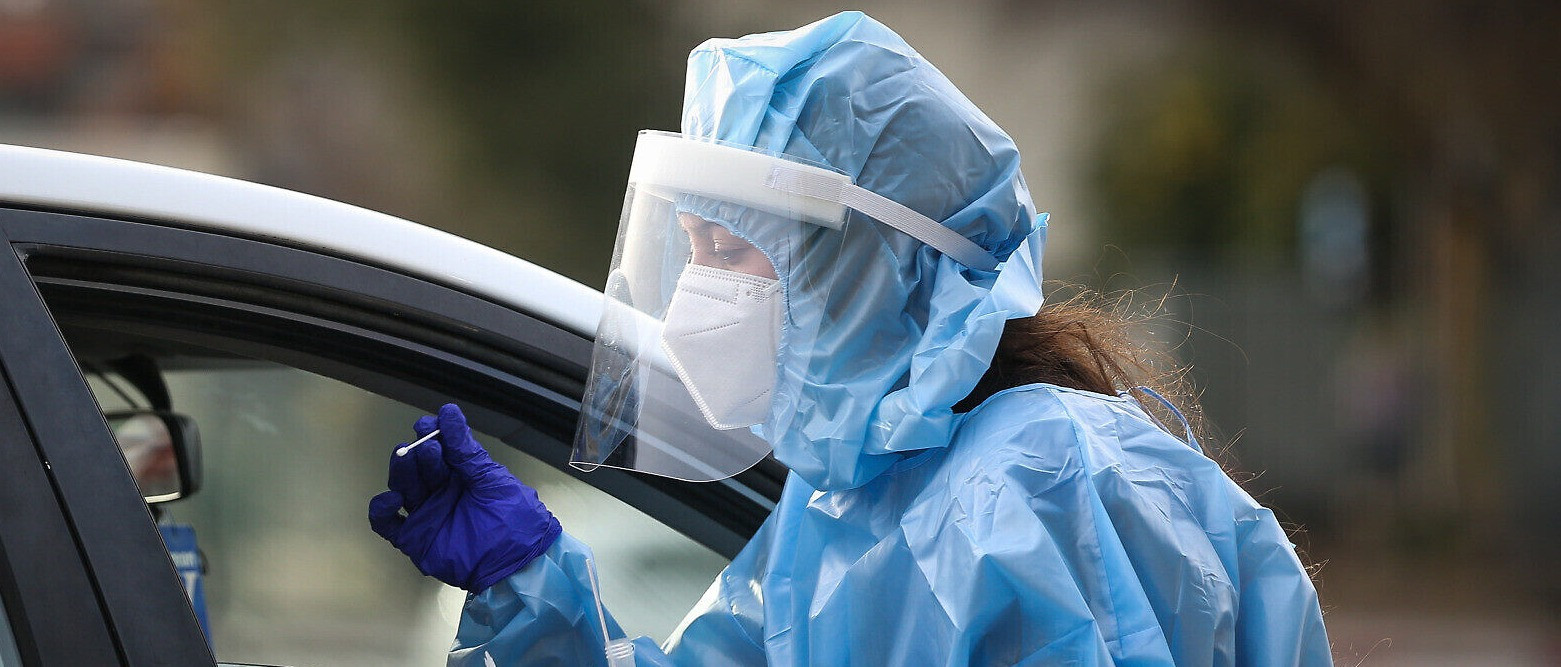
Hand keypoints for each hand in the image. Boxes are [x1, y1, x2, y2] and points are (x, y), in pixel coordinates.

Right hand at [368, 403, 560, 591]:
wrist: (516, 560)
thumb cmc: (512, 516)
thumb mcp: (491, 478)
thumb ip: (465, 450)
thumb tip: (448, 412)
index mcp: (460, 476)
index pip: (438, 451)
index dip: (431, 435)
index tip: (427, 423)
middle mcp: (440, 492)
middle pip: (418, 467)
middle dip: (418, 453)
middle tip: (426, 445)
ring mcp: (426, 514)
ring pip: (403, 488)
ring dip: (402, 472)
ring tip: (410, 458)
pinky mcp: (414, 539)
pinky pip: (387, 523)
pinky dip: (382, 509)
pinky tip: (392, 498)